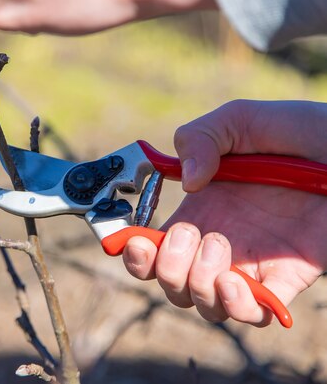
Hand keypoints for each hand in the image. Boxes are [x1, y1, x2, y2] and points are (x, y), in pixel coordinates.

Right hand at [123, 100, 326, 325]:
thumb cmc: (300, 130)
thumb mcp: (240, 120)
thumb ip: (200, 138)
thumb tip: (188, 183)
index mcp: (200, 209)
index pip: (153, 247)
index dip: (135, 254)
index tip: (134, 242)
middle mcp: (219, 241)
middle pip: (171, 284)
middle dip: (167, 269)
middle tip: (190, 234)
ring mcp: (251, 263)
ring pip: (204, 306)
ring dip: (196, 285)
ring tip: (217, 247)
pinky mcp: (285, 279)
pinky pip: (252, 315)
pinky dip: (235, 308)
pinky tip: (234, 281)